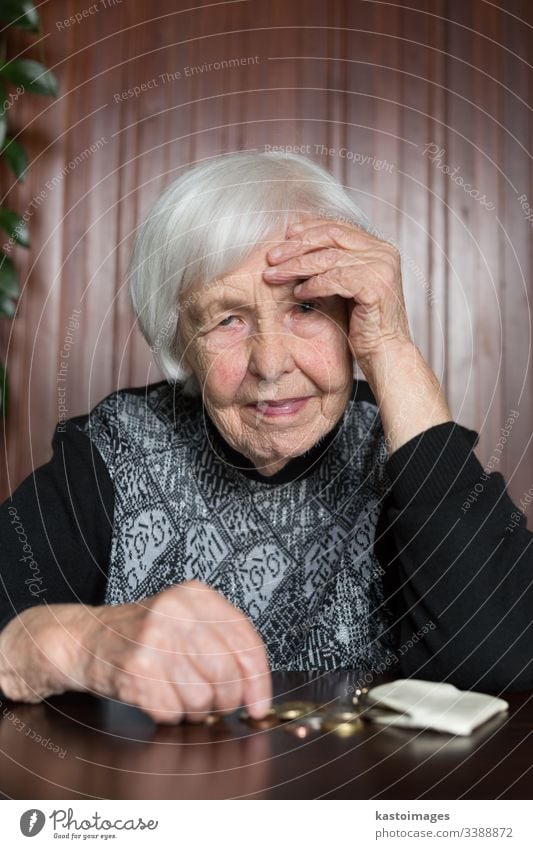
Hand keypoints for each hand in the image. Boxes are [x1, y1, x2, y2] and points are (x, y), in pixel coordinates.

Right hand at [0, 581, 271, 724]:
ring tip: (179, 695)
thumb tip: (256, 691)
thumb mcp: (186, 620)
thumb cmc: (143, 634)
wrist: (87, 638)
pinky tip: (158, 696)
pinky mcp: (136, 670)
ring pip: (202, 699)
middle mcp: (177, 613)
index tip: (260, 705)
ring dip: (196, 711)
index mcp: (196, 596)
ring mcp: (155, 640)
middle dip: (227, 701)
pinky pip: (172, 712)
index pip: (246, 642)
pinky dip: (169, 715)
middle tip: (216, 704)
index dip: (259, 681)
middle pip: (228, 675)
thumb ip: (223, 644)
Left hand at [263, 218, 412, 373]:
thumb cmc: (364, 324)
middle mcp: (384, 252)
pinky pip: (335, 279)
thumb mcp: (348, 286)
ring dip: (296, 266)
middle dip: (297, 246)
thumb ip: (334, 265)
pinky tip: (298, 293)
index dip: (309, 229)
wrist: (385, 352)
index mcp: (379, 248)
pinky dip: (313, 284)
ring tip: (275, 276)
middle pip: (331, 237)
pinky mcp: (375, 286)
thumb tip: (297, 247)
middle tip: (271, 257)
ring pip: (328, 258)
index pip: (338, 228)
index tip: (285, 235)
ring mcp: (381, 268)